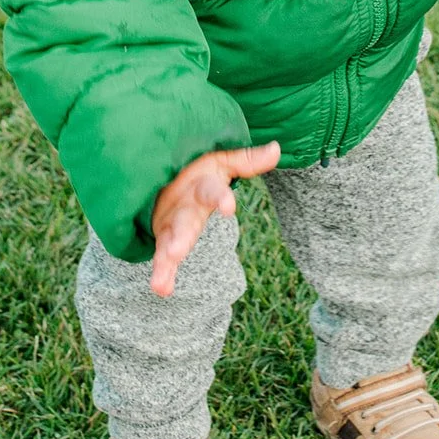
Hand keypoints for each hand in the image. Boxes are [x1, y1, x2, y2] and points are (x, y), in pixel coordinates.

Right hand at [150, 142, 280, 297]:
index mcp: (201, 186)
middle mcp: (184, 205)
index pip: (212, 192)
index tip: (229, 206)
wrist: (162, 175)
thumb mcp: (223, 163)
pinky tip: (161, 289)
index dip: (220, 198)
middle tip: (177, 251)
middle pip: (185, 221)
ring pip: (169, 239)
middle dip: (182, 235)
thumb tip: (277, 148)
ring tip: (168, 263)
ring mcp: (171, 223)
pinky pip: (161, 257)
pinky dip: (162, 273)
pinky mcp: (163, 238)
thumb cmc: (199, 172)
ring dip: (169, 252)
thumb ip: (248, 161)